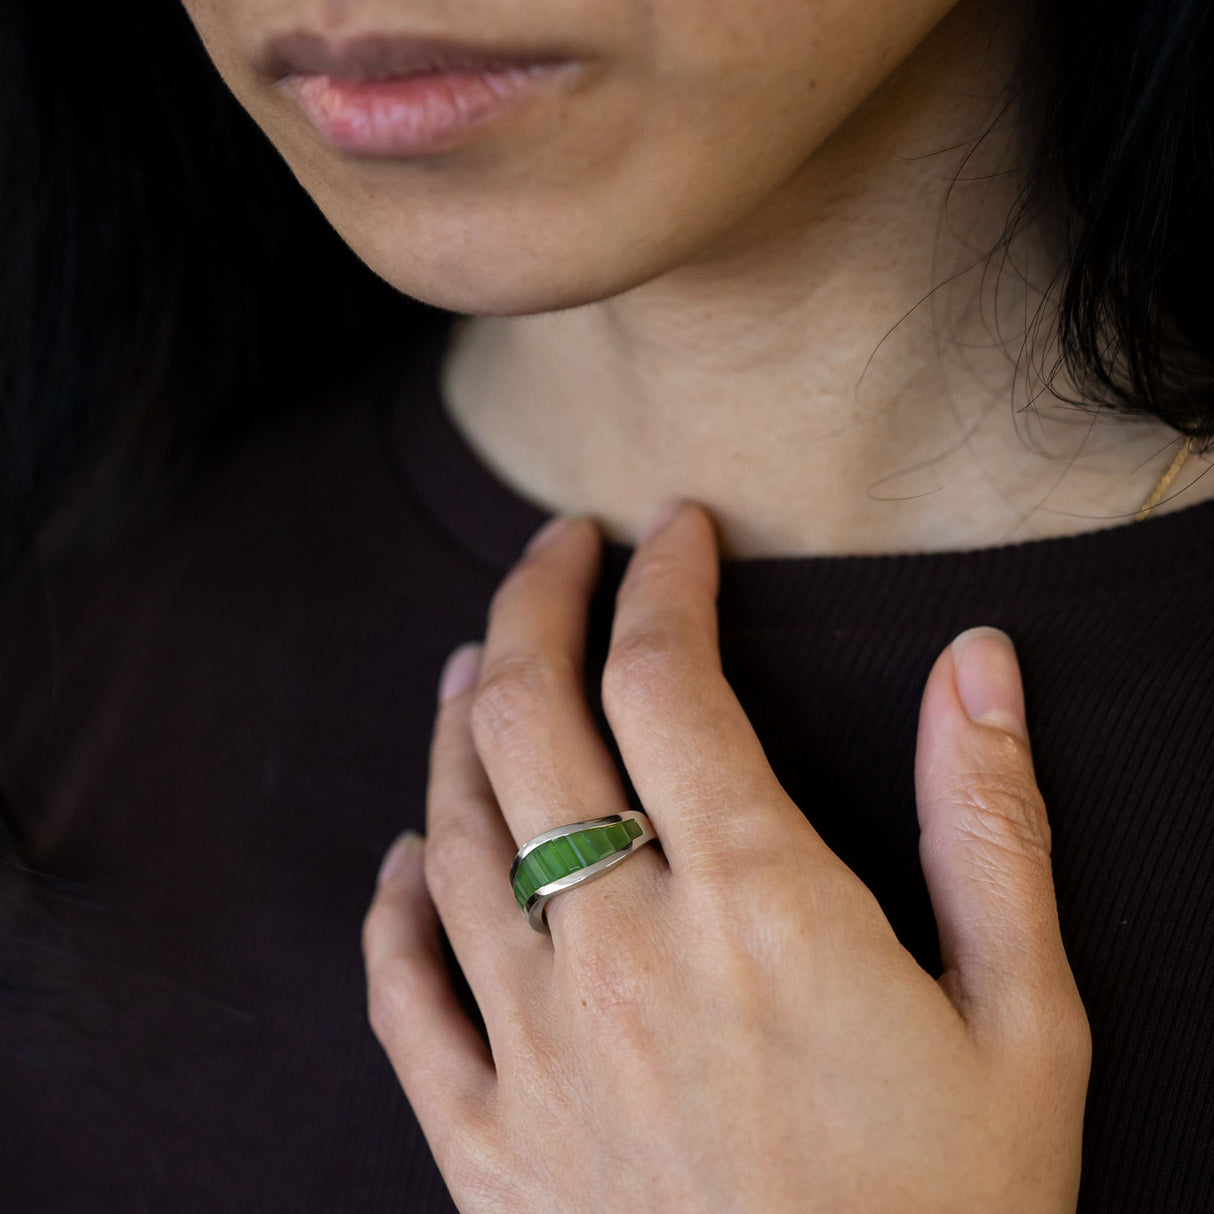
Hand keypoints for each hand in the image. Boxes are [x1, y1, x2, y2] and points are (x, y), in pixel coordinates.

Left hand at [363, 502, 1090, 1212]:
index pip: (669, 679)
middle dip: (533, 603)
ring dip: (455, 723)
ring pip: (451, 833)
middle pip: (529, 720)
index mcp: (757, 911)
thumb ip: (988, 823)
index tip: (673, 532)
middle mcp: (622, 958)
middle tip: (555, 549)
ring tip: (472, 662)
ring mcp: (537, 1053)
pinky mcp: (486, 1148)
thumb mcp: (1023, 1019)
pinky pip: (401, 995)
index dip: (663, 581)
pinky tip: (402, 857)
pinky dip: (391, 905)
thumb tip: (976, 663)